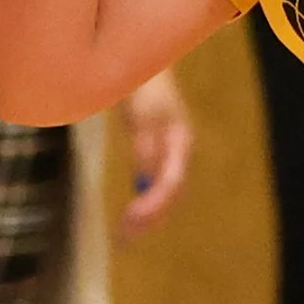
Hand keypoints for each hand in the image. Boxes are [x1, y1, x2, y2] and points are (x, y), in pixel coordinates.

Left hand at [116, 66, 192, 237]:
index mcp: (180, 143)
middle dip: (148, 219)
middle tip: (124, 239)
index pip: (170, 183)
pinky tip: (132, 215)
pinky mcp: (156, 152)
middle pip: (169, 195)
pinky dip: (143, 203)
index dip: (152, 204)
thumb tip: (144, 178)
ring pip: (163, 195)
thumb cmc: (144, 84)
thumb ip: (144, 144)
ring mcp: (169, 154)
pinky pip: (154, 186)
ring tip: (125, 236)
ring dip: (146, 217)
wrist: (143, 64)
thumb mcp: (142, 113)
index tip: (131, 219)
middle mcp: (178, 153)